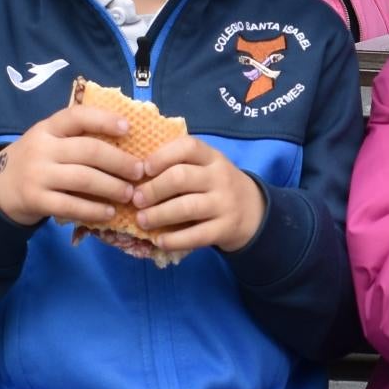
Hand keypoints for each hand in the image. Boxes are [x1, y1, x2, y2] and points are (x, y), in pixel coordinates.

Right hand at [0, 106, 143, 229]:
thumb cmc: (37, 160)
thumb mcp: (49, 140)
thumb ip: (77, 138)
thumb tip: (127, 145)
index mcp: (48, 128)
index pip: (77, 116)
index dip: (104, 120)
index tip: (128, 128)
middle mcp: (42, 148)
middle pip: (88, 151)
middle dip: (119, 162)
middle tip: (139, 172)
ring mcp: (38, 175)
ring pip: (83, 179)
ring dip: (112, 187)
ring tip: (129, 194)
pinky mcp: (36, 200)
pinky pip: (71, 206)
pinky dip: (94, 210)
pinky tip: (109, 213)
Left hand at [131, 136, 266, 255]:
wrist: (254, 212)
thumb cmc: (216, 186)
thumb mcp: (205, 167)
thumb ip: (178, 164)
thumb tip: (134, 172)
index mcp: (211, 157)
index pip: (187, 147)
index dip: (161, 156)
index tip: (143, 169)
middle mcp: (220, 177)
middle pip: (181, 177)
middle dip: (153, 189)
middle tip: (136, 200)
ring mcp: (224, 203)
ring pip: (187, 207)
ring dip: (159, 215)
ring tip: (142, 220)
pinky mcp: (225, 229)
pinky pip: (197, 235)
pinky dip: (174, 240)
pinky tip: (159, 241)